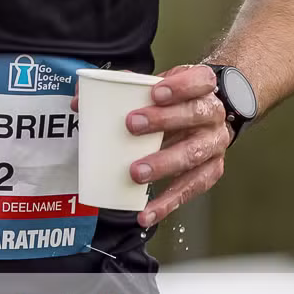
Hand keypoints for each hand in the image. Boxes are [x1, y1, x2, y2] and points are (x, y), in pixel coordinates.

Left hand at [123, 63, 230, 228]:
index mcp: (203, 88)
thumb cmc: (175, 100)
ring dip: (164, 164)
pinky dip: (168, 202)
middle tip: (132, 125)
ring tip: (135, 173)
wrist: (204, 114)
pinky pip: (190, 188)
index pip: (199, 81)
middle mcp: (213, 115)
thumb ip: (120, 88)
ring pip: (194, 154)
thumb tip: (79, 101)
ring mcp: (214, 145)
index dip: (179, 87)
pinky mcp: (210, 171)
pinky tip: (147, 211)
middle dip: (163, 121)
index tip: (154, 93)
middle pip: (195, 115)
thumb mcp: (156, 85)